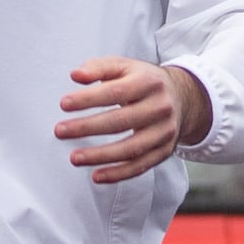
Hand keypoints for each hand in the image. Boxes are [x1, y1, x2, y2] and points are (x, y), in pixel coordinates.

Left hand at [55, 58, 210, 184]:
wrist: (183, 97)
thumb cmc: (143, 80)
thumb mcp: (124, 66)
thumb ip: (99, 68)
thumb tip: (75, 75)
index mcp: (149, 82)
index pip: (116, 92)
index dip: (89, 99)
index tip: (63, 104)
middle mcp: (160, 107)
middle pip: (121, 121)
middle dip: (87, 127)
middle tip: (60, 131)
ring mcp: (165, 131)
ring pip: (132, 148)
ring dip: (100, 155)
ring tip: (74, 158)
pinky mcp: (165, 150)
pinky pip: (140, 166)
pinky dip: (118, 174)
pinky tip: (96, 176)